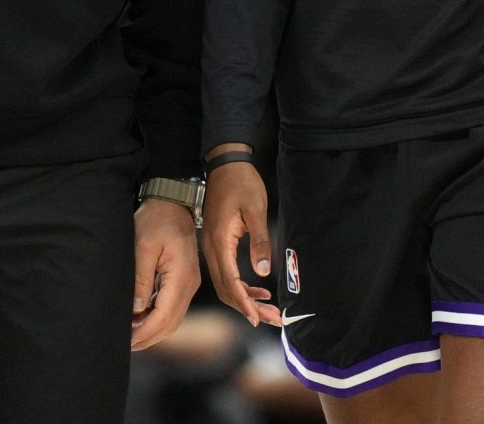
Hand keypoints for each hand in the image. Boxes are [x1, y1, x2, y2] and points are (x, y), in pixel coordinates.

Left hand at [131, 197, 200, 350]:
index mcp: (182, 276)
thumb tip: (138, 310)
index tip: (127, 340)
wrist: (172, 202)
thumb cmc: (156, 219)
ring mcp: (189, 282)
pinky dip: (158, 317)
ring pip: (173, 318)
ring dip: (153, 329)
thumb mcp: (143, 247)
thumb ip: (141, 280)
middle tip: (126, 344)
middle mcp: (190, 283)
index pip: (164, 315)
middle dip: (149, 336)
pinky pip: (172, 306)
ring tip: (131, 335)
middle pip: (171, 322)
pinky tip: (141, 318)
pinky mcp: (184, 280)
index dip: (146, 331)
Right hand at [201, 148, 279, 326]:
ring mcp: (212, 247)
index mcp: (219, 241)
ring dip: (245, 300)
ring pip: (226, 283)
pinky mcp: (217, 244)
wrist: (226, 164)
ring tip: (269, 312)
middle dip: (247, 308)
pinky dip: (241, 286)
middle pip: (226, 288)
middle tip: (271, 320)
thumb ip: (259, 241)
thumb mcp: (255, 210)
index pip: (230, 281)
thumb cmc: (242, 183)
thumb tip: (263, 271)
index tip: (256, 318)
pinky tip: (259, 292)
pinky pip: (227, 273)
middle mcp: (212, 248)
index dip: (243, 303)